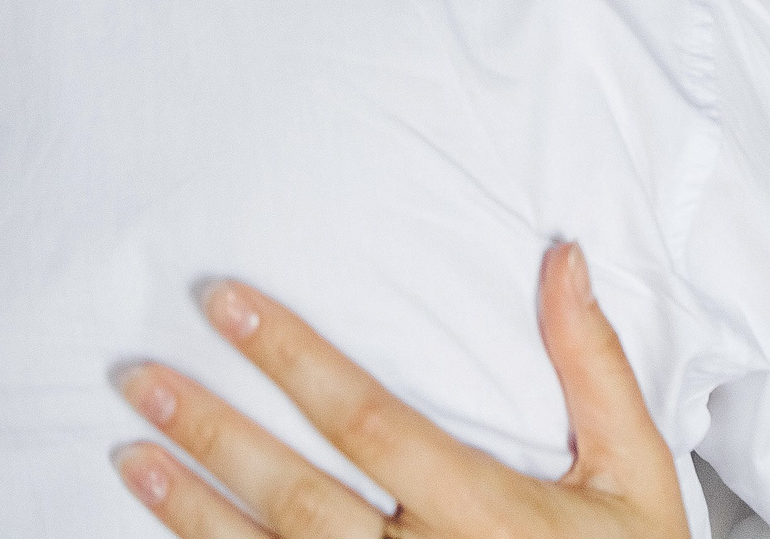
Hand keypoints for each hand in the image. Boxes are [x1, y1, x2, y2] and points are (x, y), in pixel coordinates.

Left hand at [110, 242, 682, 538]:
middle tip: (138, 377)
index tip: (227, 303)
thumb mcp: (638, 476)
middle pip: (296, 495)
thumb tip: (562, 258)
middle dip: (213, 431)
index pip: (367, 420)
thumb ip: (593, 368)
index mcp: (486, 512)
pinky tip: (174, 538)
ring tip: (131, 454)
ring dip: (192, 510)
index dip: (292, 358)